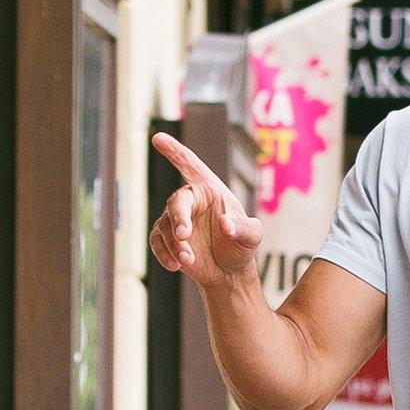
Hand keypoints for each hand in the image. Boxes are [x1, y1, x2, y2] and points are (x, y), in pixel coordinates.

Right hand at [148, 133, 266, 292]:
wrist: (229, 272)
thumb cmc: (241, 245)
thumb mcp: (252, 236)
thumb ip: (243, 228)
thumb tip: (225, 224)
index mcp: (209, 189)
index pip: (189, 165)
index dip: (174, 151)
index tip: (157, 138)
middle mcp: (190, 201)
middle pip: (177, 201)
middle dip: (178, 217)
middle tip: (183, 235)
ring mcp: (175, 220)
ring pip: (165, 226)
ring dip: (175, 243)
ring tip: (188, 260)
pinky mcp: (166, 239)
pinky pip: (157, 242)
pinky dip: (164, 254)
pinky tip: (175, 266)